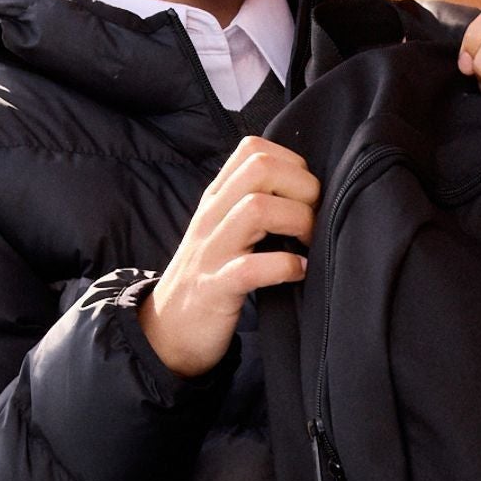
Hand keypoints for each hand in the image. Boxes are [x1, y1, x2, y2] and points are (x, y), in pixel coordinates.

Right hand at [138, 137, 320, 377]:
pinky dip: (285, 267)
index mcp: (217, 198)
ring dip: (297, 222)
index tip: (306, 197)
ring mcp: (212, 251)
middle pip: (261, 168)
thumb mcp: (225, 231)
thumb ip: (252, 205)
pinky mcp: (216, 288)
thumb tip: (304, 193)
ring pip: (256, 208)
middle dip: (303, 189)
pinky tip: (299, 273)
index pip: (254, 149)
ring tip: (308, 245)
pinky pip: (252, 267)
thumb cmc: (209, 279)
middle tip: (313, 221)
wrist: (167, 330)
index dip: (293, 165)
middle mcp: (213, 215)